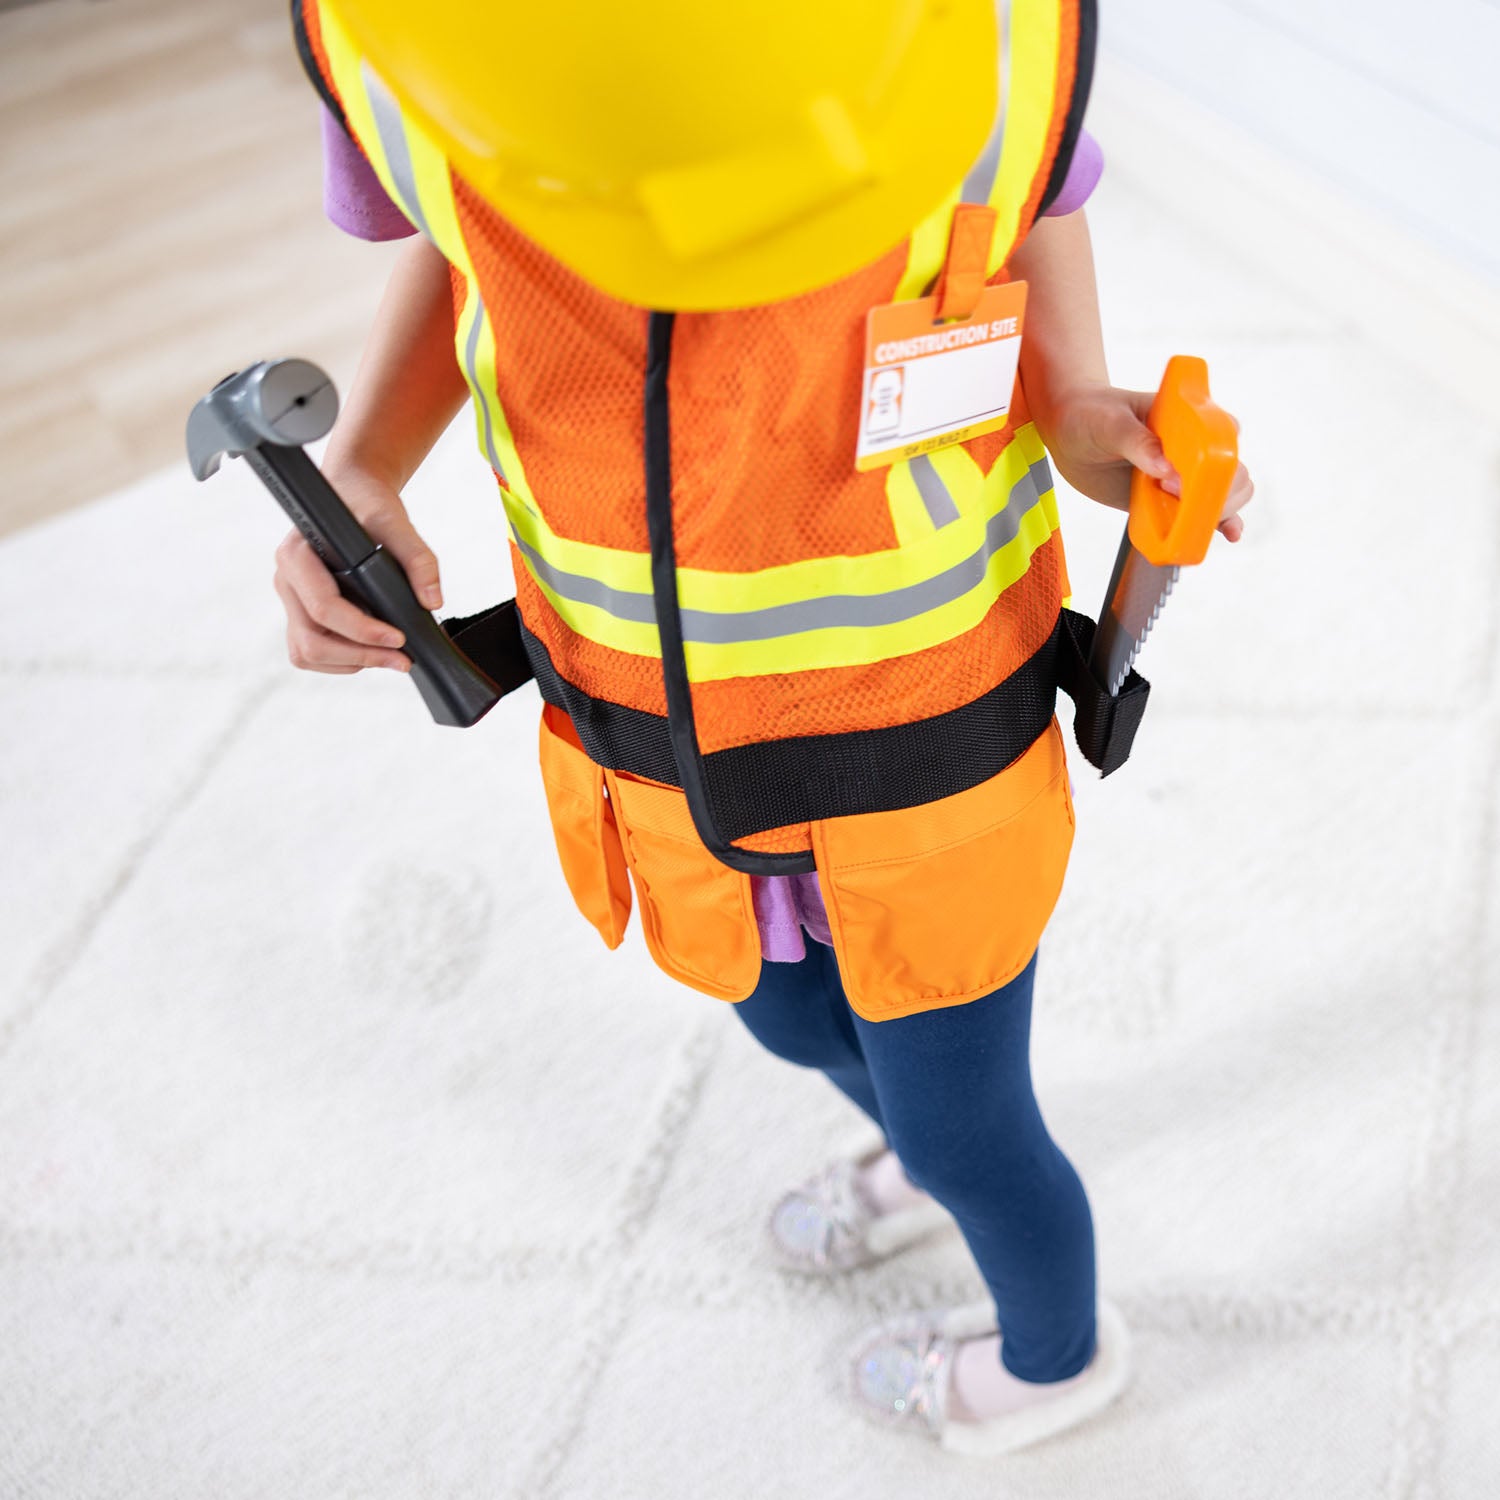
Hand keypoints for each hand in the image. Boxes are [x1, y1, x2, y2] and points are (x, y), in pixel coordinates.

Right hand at [272, 465, 442, 673]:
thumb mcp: (396, 523)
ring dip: (350, 662)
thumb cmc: (367, 505)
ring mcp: (291, 600)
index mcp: (298, 556)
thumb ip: (418, 559)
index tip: (399, 639)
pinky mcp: (301, 613)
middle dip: (360, 656)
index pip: (324, 609)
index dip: (363, 632)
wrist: (353, 495)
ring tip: (389, 656)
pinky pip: (312, 651)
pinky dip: (342, 660)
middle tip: (402, 660)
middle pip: (311, 641)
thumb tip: (432, 601)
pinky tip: (372, 649)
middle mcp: (287, 581)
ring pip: (306, 653)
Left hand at [1036, 383, 1254, 541]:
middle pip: (1230, 471)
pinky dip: (1218, 523)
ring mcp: (1184, 473)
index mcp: (1188, 416)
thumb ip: (1138, 443)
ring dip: (1216, 511)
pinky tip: (1229, 534)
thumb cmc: (1092, 415)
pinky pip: (1201, 511)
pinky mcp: (1170, 497)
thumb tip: (1166, 469)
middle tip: (1170, 494)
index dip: (1211, 460)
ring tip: (1189, 521)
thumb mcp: (1111, 423)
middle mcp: (1193, 445)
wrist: (1069, 433)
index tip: (1175, 477)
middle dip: (1216, 491)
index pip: (1223, 435)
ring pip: (1222, 494)